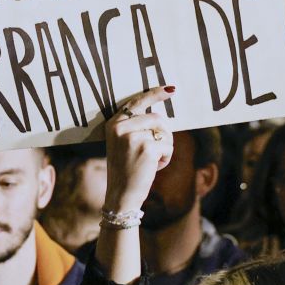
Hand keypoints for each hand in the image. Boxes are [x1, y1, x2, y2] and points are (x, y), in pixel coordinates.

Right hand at [101, 86, 175, 215]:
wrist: (121, 195)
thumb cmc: (126, 170)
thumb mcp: (123, 144)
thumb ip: (136, 127)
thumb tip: (159, 115)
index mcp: (113, 124)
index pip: (137, 102)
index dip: (155, 94)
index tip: (171, 89)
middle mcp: (121, 128)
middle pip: (157, 118)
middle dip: (164, 134)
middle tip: (155, 152)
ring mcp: (133, 137)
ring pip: (164, 132)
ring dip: (165, 147)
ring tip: (152, 160)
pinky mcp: (146, 148)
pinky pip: (168, 146)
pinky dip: (166, 158)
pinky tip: (154, 168)